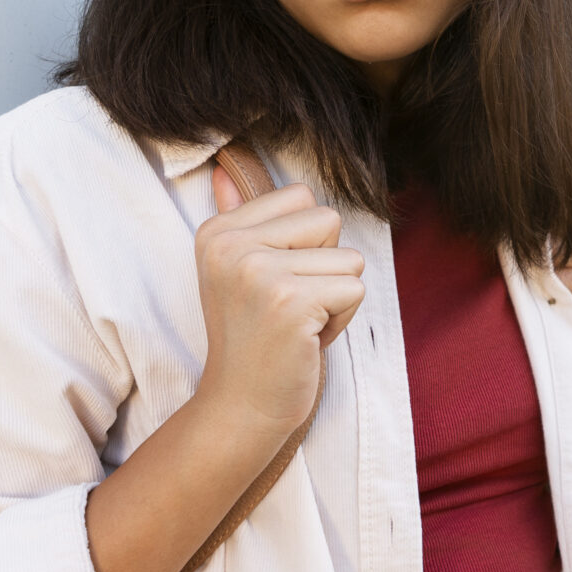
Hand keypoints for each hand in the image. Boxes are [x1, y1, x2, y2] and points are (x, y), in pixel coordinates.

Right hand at [192, 164, 366, 438]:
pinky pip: (355, 289)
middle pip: (329, 219)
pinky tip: (307, 339)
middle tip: (291, 307)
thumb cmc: (254, 337)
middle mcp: (231, 245)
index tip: (276, 283)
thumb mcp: (236, 272)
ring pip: (349, 258)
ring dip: (336, 297)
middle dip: (326, 266)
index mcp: (217, 231)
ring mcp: (258, 272)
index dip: (306, 243)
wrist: (241, 405)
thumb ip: (239, 219)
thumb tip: (225, 166)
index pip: (302, 197)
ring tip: (299, 323)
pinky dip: (341, 320)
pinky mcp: (291, 302)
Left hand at [558, 191, 571, 430]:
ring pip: (561, 248)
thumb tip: (520, 204)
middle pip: (563, 221)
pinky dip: (555, 291)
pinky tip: (568, 301)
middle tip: (551, 271)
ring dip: (549, 270)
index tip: (535, 230)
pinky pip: (564, 276)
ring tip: (561, 287)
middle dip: (546, 244)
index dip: (546, 212)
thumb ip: (561, 222)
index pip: (571, 192)